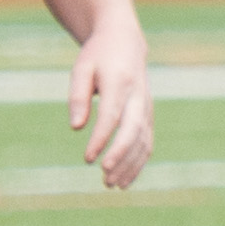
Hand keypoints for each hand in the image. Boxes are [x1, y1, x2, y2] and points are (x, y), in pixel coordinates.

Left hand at [67, 18, 153, 188]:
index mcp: (120, 81)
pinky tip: (124, 180)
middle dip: (120, 155)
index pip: (112, 115)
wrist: (125, 42)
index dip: (101, 139)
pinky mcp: (148, 115)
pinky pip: (147, 142)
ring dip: (129, 164)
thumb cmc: (98, 56)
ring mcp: (146, 107)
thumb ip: (78, 97)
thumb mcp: (81, 69)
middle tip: (104, 176)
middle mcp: (138, 96)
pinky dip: (138, 162)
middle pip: (133, 130)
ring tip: (110, 184)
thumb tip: (76, 128)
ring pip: (143, 140)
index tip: (88, 159)